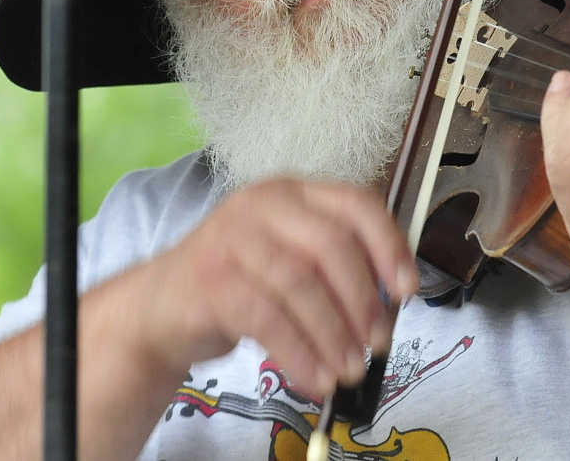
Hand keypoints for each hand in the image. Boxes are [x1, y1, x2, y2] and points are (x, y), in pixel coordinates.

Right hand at [129, 178, 417, 400]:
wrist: (162, 306)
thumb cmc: (240, 281)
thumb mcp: (290, 257)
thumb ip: (335, 264)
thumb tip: (392, 297)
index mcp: (295, 192)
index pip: (356, 202)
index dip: (389, 244)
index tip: (408, 288)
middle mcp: (264, 203)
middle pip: (331, 244)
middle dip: (363, 299)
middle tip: (379, 342)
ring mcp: (232, 236)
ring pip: (301, 285)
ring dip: (334, 335)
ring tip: (350, 371)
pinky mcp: (210, 279)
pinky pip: (267, 319)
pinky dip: (299, 354)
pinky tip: (316, 378)